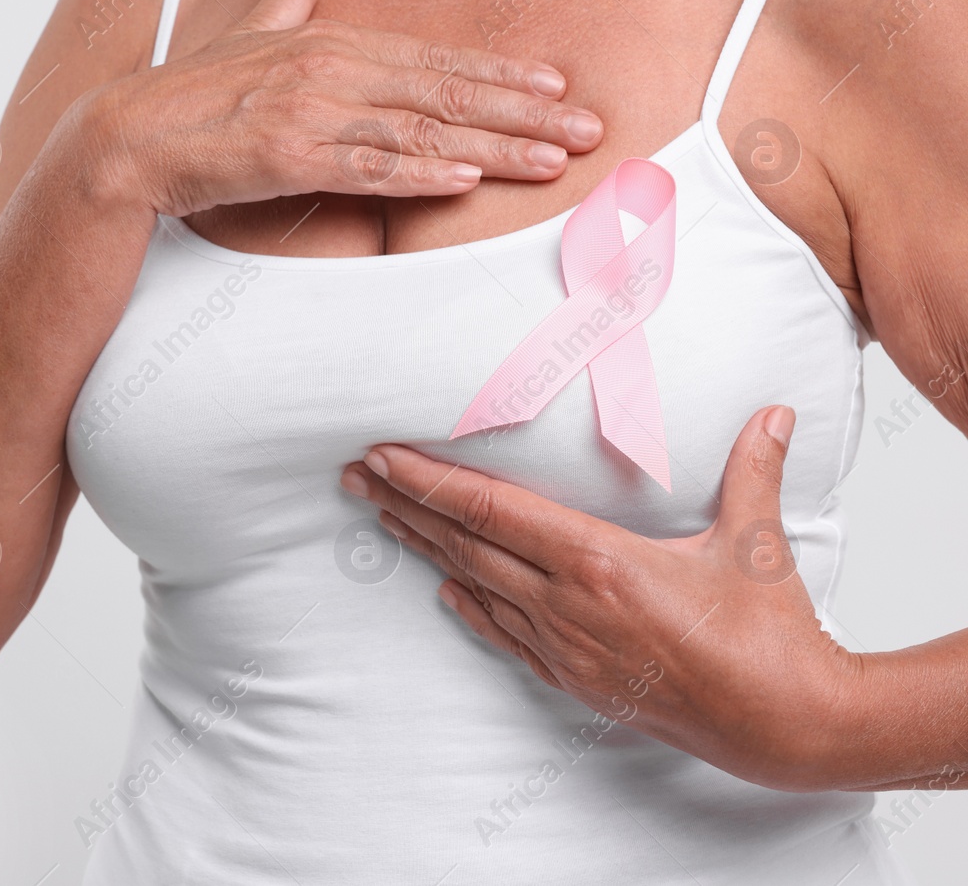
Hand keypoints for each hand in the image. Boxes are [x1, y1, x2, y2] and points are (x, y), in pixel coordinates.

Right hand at [85, 0, 604, 216]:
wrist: (124, 139)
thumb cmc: (189, 95)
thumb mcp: (246, 34)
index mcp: (329, 41)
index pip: (434, 59)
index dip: (501, 74)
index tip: (557, 86)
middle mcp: (329, 70)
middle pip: (444, 91)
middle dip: (524, 111)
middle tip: (589, 128)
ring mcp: (309, 113)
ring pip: (420, 131)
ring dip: (492, 147)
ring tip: (552, 160)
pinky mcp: (284, 156)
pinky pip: (364, 167)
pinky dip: (418, 174)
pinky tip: (465, 180)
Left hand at [340, 407, 862, 791]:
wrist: (785, 726)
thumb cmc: (769, 635)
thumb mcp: (755, 544)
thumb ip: (753, 470)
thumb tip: (774, 414)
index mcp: (601, 563)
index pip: (494, 510)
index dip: (432, 481)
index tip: (386, 456)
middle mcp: (569, 605)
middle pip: (466, 544)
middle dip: (404, 505)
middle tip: (355, 475)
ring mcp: (567, 646)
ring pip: (477, 586)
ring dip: (427, 550)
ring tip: (384, 517)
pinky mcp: (576, 679)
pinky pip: (506, 636)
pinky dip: (471, 607)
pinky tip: (446, 589)